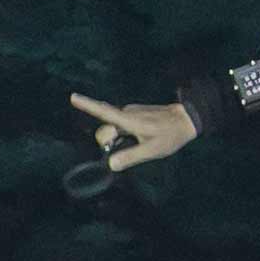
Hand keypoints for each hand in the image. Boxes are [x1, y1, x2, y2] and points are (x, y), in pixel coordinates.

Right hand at [67, 93, 198, 172]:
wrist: (187, 119)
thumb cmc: (170, 135)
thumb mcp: (152, 150)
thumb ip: (130, 157)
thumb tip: (110, 164)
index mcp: (129, 121)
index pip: (104, 112)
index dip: (87, 105)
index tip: (73, 97)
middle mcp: (127, 113)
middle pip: (106, 129)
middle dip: (108, 141)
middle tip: (125, 151)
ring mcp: (131, 112)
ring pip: (114, 128)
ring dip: (118, 139)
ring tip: (139, 144)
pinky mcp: (135, 113)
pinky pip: (121, 125)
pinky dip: (124, 134)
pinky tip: (141, 138)